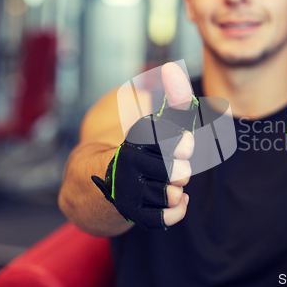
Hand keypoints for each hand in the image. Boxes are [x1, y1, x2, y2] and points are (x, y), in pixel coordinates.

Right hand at [92, 62, 196, 229]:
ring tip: (177, 184)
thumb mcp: (155, 122)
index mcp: (131, 142)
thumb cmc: (140, 148)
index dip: (173, 139)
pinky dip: (175, 211)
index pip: (155, 138)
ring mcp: (128, 193)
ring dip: (176, 190)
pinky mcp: (132, 214)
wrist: (101, 183)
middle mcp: (126, 168)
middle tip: (182, 168)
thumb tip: (172, 68)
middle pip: (164, 168)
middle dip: (177, 167)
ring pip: (164, 194)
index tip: (186, 141)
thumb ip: (171, 99)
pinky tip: (180, 200)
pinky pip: (160, 218)